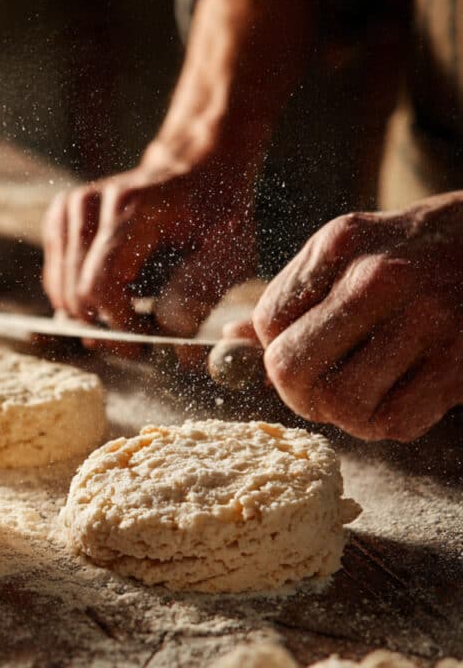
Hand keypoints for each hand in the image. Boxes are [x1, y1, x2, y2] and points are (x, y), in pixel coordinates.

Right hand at [42, 141, 256, 342]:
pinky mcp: (60, 215)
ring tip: (130, 319)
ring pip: (61, 290)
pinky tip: (112, 296)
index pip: (102, 282)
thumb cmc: (216, 216)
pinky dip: (78, 297)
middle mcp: (93, 201)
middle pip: (77, 292)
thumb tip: (173, 341)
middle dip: (106, 328)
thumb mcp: (227, 254)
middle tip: (139, 342)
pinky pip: (55, 278)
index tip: (145, 345)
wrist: (197, 168)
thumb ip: (198, 295)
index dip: (119, 325)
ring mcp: (71, 205)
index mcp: (135, 207)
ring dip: (92, 316)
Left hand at [253, 193, 462, 440]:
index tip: (299, 352)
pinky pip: (394, 422)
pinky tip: (401, 396)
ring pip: (340, 404)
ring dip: (343, 414)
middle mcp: (380, 278)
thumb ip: (293, 295)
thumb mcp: (354, 250)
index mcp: (341, 244)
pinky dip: (388, 423)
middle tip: (317, 391)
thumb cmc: (420, 251)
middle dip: (295, 392)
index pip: (268, 322)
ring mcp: (426, 320)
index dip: (274, 348)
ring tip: (362, 394)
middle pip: (291, 368)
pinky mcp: (460, 363)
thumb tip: (228, 341)